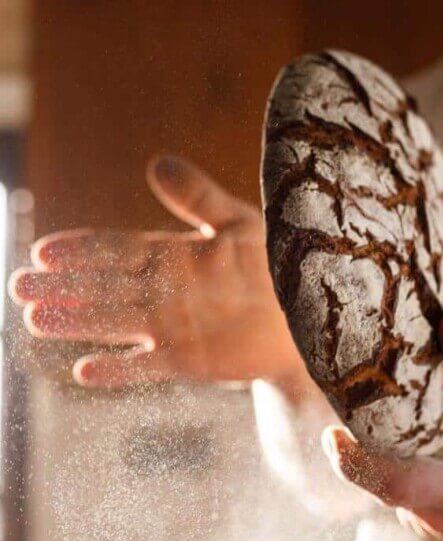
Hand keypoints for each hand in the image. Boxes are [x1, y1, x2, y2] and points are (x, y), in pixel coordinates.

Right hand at [9, 156, 303, 388]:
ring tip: (36, 319)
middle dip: (64, 286)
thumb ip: (198, 197)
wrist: (307, 314)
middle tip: (20, 287)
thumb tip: (157, 161)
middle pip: (105, 287)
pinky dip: (120, 369)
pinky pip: (149, 366)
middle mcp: (164, 292)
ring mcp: (173, 327)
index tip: (44, 250)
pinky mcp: (189, 360)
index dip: (82, 250)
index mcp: (173, 256)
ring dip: (78, 322)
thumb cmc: (276, 263)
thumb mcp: (239, 222)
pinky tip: (85, 370)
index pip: (117, 249)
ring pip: (116, 323)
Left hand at [321, 313, 442, 535]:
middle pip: (379, 485)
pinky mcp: (414, 510)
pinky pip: (379, 484)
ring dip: (360, 451)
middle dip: (353, 450)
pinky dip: (370, 456)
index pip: (400, 485)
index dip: (360, 466)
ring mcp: (426, 517)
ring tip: (356, 406)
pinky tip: (372, 426)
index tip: (330, 434)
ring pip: (375, 485)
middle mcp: (441, 512)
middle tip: (338, 399)